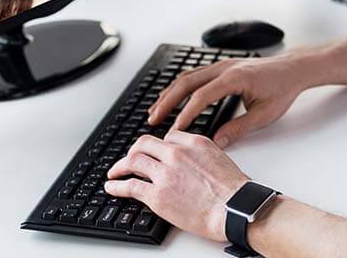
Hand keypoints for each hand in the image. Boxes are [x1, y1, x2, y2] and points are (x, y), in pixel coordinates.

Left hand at [105, 133, 247, 241]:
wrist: (233, 209)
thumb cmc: (233, 190)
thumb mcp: (219, 158)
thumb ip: (200, 154)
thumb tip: (190, 161)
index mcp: (194, 142)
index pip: (168, 137)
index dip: (158, 146)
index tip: (154, 153)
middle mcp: (176, 154)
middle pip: (145, 144)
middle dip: (134, 151)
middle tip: (129, 159)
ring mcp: (165, 174)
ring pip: (133, 161)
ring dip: (120, 166)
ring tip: (115, 172)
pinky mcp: (157, 195)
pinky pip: (130, 186)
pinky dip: (117, 186)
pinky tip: (112, 187)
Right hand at [148, 53, 308, 147]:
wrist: (294, 68)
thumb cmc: (282, 89)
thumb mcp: (264, 114)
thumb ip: (239, 129)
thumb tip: (217, 143)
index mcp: (234, 78)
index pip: (201, 97)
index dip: (185, 115)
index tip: (173, 132)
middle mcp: (225, 67)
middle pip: (186, 82)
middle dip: (167, 102)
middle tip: (152, 120)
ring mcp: (222, 64)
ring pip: (188, 76)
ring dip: (170, 93)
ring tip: (155, 110)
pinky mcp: (223, 66)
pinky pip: (195, 74)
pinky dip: (180, 86)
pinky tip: (173, 96)